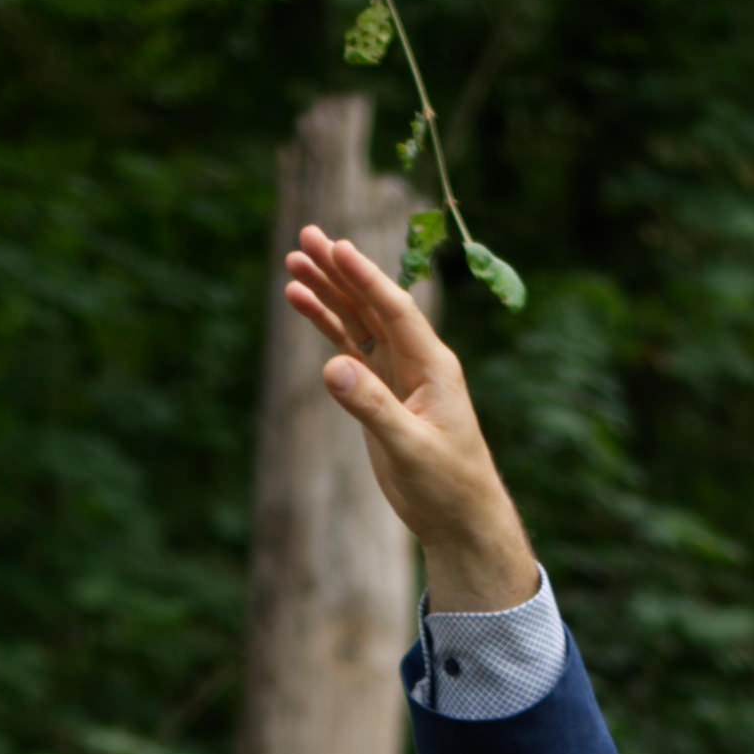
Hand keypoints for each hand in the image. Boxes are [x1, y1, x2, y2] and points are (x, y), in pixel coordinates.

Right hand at [275, 220, 540, 616]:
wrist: (459, 517)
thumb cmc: (447, 485)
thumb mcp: (410, 448)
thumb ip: (373, 407)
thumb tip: (333, 367)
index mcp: (433, 366)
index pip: (396, 310)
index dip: (366, 277)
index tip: (337, 246)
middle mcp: (416, 360)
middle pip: (373, 303)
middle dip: (340, 270)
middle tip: (306, 236)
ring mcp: (397, 373)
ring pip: (358, 320)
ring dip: (328, 291)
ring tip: (293, 262)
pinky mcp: (380, 391)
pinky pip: (349, 346)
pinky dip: (326, 324)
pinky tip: (300, 301)